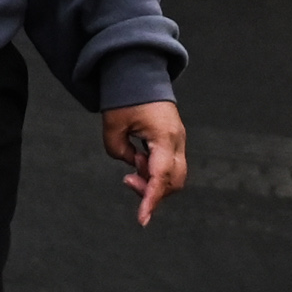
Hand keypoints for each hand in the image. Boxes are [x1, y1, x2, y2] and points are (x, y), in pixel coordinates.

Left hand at [104, 101, 186, 226]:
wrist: (139, 72)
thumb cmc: (127, 94)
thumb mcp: (112, 125)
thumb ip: (118, 151)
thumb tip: (131, 164)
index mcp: (164, 136)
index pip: (161, 177)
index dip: (151, 200)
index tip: (142, 219)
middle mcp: (177, 140)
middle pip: (173, 182)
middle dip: (152, 190)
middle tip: (128, 179)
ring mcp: (178, 140)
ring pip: (173, 176)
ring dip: (152, 179)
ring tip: (132, 161)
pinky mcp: (174, 139)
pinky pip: (169, 164)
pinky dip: (154, 169)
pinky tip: (138, 157)